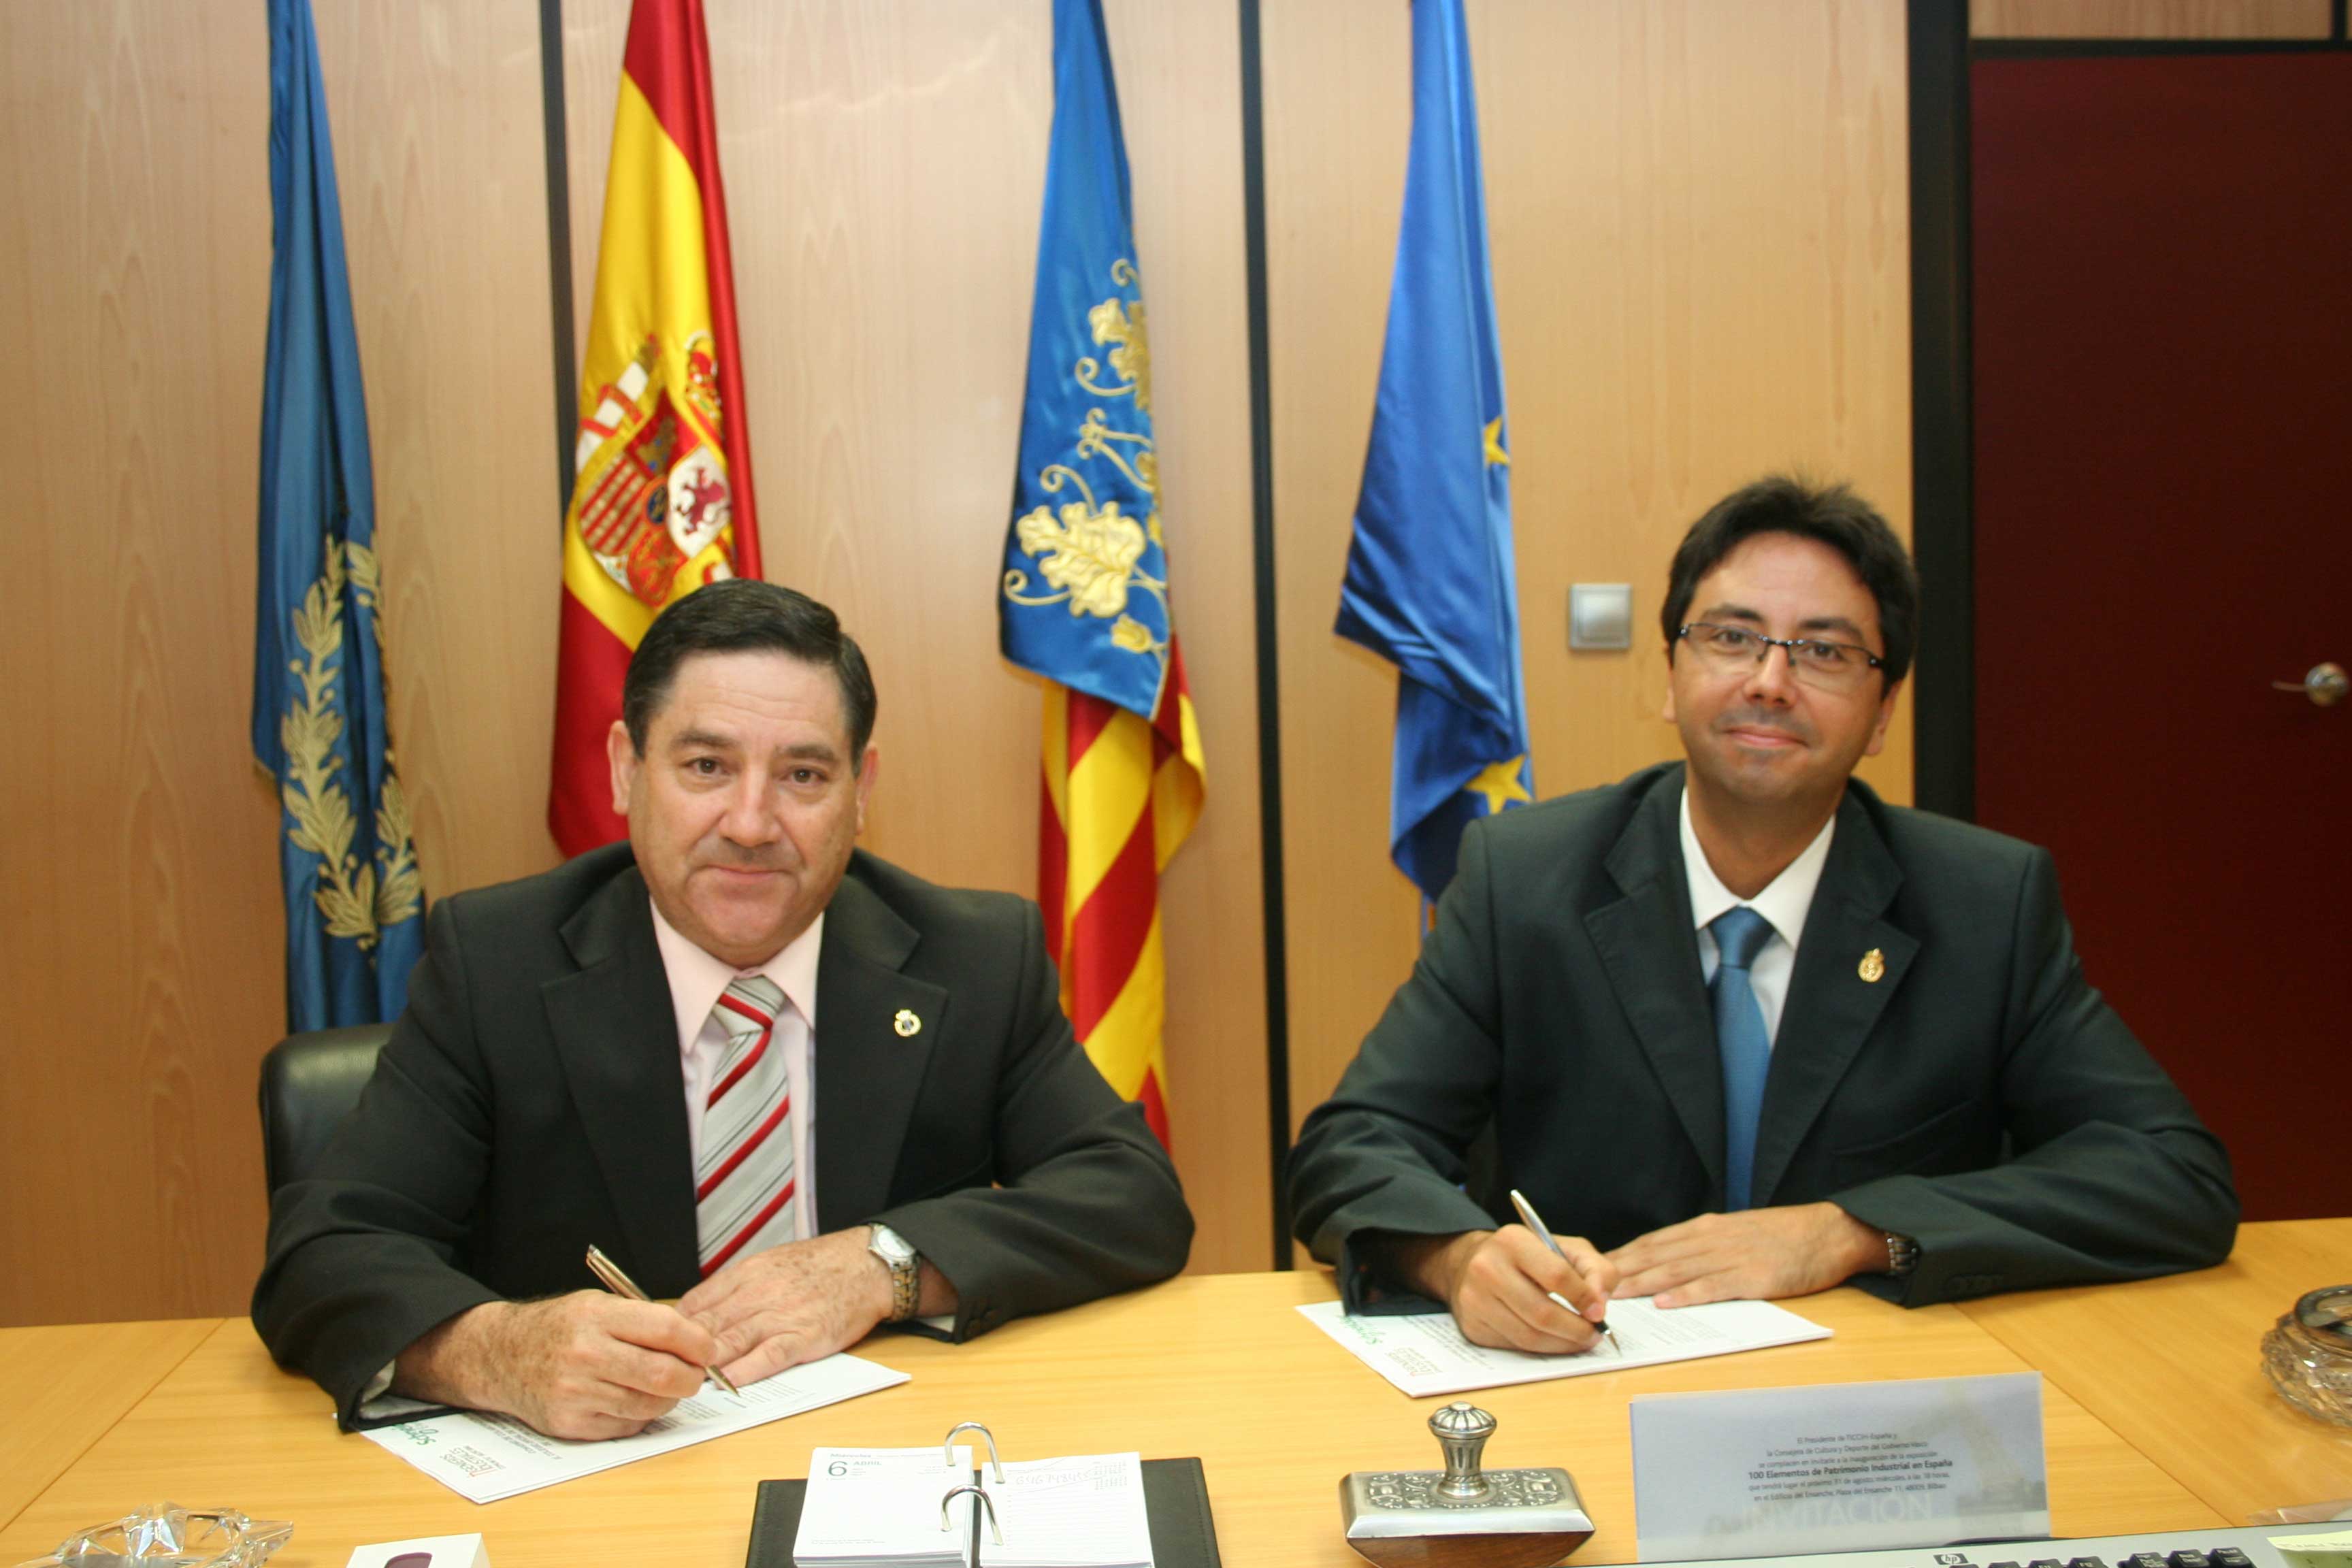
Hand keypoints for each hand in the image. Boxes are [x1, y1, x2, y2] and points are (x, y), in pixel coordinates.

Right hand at [395, 1292, 716, 1440]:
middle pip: (663, 1374)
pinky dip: (640, 1415)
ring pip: (649, 1405)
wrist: (500, 1356)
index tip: (709, 1349)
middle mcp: (586, 1354)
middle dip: (692, 1377)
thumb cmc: (559, 1327)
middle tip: (696, 1374)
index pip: (667, 1330)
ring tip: (664, 1386)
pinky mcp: (571, 1423)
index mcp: (597, 1316)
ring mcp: (577, 1393)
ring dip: (668, 1399)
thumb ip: (644, 1320)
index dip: (699, 1342)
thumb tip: (698, 1343)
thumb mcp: (597, 1304)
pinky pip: (626, 1425)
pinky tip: (631, 1398)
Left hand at [678, 1229, 896, 1385]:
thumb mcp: (769, 1263)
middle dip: (680, 1351)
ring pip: (731, 1340)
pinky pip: (768, 1356)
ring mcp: (780, 1315)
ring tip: (683, 1383)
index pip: (695, 1303)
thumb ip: (736, 1287)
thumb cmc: (819, 1267)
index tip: (658, 1347)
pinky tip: (728, 1382)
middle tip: (660, 1372)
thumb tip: (700, 1311)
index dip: (672, 1329)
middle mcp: (757, 1293)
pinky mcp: (803, 1336)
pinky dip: (746, 1370)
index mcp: (746, 1274)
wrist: (864, 1265)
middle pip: (706, 1324)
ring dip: (704, 1363)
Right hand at [1396, 1226, 1618, 1353]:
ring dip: (1562, 1345)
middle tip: (1594, 1335)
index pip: (1556, 1275)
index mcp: (1512, 1241)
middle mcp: (1487, 1268)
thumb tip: (1599, 1305)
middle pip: (1542, 1312)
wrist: (1473, 1263)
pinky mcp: (1472, 1326)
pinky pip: (1515, 1347)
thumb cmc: (1529, 1256)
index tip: (1599, 1313)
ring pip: (1529, 1336)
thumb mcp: (1566, 1248)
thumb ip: (1595, 1269)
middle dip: (1576, 1330)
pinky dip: (1541, 1349)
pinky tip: (1553, 1341)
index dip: (1584, 1298)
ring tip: (1580, 1341)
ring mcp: (1475, 1300)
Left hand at [1606, 1203, 1883, 1306]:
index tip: (1591, 1268)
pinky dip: (1686, 1295)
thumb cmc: (1782, 1237)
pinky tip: (1664, 1303)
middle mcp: (1711, 1239)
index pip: (1652, 1243)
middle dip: (1619, 1272)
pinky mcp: (1752, 1277)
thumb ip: (1702, 1247)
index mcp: (1705, 1228)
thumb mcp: (1735, 1233)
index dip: (1620, 1256)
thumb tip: (1667, 1266)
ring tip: (1613, 1296)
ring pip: (1675, 1271)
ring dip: (1641, 1284)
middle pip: (1655, 1256)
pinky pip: (1712, 1287)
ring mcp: (1730, 1257)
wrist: (1828, 1232)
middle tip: (1588, 1286)